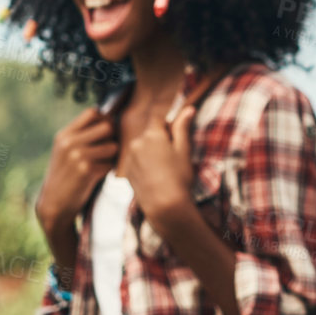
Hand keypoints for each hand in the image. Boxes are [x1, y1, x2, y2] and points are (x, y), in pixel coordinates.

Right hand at [37, 108, 118, 247]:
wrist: (54, 202)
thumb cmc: (64, 175)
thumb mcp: (64, 151)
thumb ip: (81, 136)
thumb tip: (108, 120)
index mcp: (64, 135)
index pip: (92, 113)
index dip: (105, 119)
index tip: (107, 130)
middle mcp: (70, 143)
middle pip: (107, 126)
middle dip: (113, 136)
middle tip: (110, 147)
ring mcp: (78, 157)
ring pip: (112, 146)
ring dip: (113, 155)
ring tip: (105, 162)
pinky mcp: (87, 172)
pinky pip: (110, 164)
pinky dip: (109, 170)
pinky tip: (99, 175)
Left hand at [120, 105, 196, 226]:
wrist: (164, 206)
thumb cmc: (178, 177)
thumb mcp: (184, 150)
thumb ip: (182, 128)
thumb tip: (188, 108)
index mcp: (151, 134)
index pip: (158, 119)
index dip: (167, 126)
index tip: (175, 137)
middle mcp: (136, 143)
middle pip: (149, 134)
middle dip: (159, 141)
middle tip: (172, 158)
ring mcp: (129, 158)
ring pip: (142, 148)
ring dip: (151, 154)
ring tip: (164, 171)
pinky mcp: (127, 172)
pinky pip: (137, 162)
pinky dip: (145, 165)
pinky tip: (155, 178)